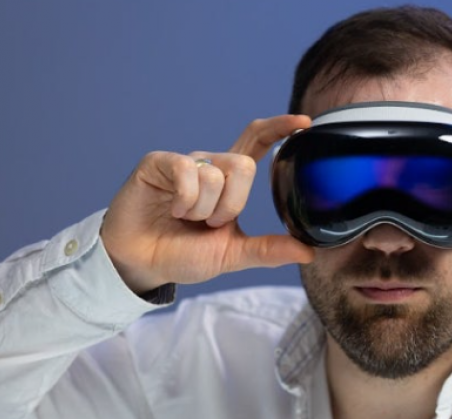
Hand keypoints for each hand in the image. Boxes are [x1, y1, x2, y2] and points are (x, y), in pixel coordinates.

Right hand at [101, 115, 314, 292]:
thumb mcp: (232, 255)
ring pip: (215, 174)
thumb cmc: (184, 254)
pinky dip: (185, 200)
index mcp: (230, 182)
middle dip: (230, 205)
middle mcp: (210, 166)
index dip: (280, 128)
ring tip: (185, 219)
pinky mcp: (158, 163)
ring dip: (203, 209)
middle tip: (209, 223)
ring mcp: (184, 162)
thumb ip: (268, 250)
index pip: (258, 142)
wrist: (143, 264)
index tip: (305, 122)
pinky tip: (172, 210)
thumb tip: (309, 253)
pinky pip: (187, 171)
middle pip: (243, 165)